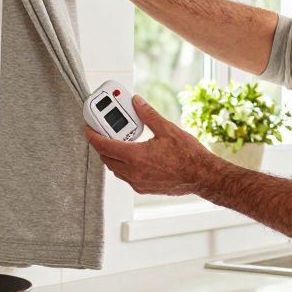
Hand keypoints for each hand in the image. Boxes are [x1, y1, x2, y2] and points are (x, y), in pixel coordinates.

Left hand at [84, 95, 216, 195]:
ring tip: (119, 141)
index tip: (88, 127)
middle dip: (101, 144)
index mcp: (135, 156)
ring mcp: (138, 183)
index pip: (103, 146)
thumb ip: (148, 114)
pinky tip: (133, 155)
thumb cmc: (188, 156)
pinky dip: (123, 165)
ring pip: (115, 169)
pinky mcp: (144, 188)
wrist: (202, 176)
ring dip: (112, 156)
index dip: (92, 135)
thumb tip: (137, 102)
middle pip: (106, 158)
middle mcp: (133, 172)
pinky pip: (126, 176)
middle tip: (104, 131)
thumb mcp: (167, 129)